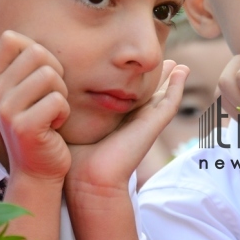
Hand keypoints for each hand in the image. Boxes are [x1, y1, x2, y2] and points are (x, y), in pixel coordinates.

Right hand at [0, 30, 70, 181]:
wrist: (36, 167)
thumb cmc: (32, 125)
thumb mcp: (12, 98)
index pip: (11, 38)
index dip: (35, 51)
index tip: (38, 75)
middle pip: (36, 52)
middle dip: (54, 72)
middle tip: (49, 96)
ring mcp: (6, 109)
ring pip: (50, 75)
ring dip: (60, 94)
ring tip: (50, 111)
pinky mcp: (24, 127)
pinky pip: (57, 100)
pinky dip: (63, 112)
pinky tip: (53, 126)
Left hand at [66, 60, 188, 193]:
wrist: (88, 179)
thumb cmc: (75, 156)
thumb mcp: (73, 123)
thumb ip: (71, 107)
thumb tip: (57, 89)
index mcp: (116, 122)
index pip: (128, 97)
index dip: (132, 82)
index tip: (133, 65)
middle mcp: (133, 121)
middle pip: (150, 96)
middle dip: (157, 79)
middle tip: (167, 60)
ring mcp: (146, 123)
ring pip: (164, 97)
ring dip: (172, 79)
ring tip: (178, 64)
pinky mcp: (154, 125)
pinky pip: (170, 102)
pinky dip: (177, 86)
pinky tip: (182, 72)